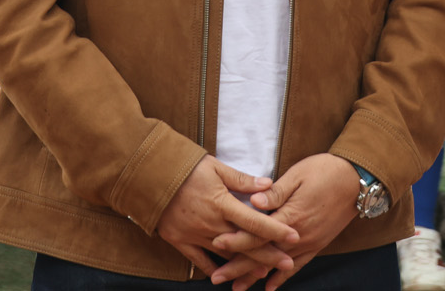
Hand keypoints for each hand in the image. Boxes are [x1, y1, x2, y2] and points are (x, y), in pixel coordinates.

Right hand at [153, 155, 295, 280]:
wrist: (149, 176)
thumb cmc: (186, 168)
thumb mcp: (216, 167)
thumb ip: (242, 180)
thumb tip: (268, 184)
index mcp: (222, 203)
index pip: (255, 221)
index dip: (276, 231)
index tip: (294, 237)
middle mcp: (211, 223)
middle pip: (245, 243)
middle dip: (268, 255)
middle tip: (288, 263)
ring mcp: (195, 235)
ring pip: (226, 255)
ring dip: (245, 265)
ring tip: (264, 273)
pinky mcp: (180, 241)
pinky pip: (200, 261)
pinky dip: (214, 269)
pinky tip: (227, 276)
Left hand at [208, 154, 360, 289]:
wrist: (355, 180)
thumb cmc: (324, 171)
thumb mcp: (298, 174)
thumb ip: (276, 192)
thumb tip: (253, 201)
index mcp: (290, 215)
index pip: (257, 232)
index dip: (235, 240)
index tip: (216, 244)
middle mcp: (298, 235)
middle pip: (262, 255)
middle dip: (238, 267)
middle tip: (217, 278)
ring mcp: (309, 242)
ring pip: (277, 265)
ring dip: (256, 276)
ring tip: (237, 287)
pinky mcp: (317, 244)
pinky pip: (298, 265)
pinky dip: (282, 277)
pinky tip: (270, 287)